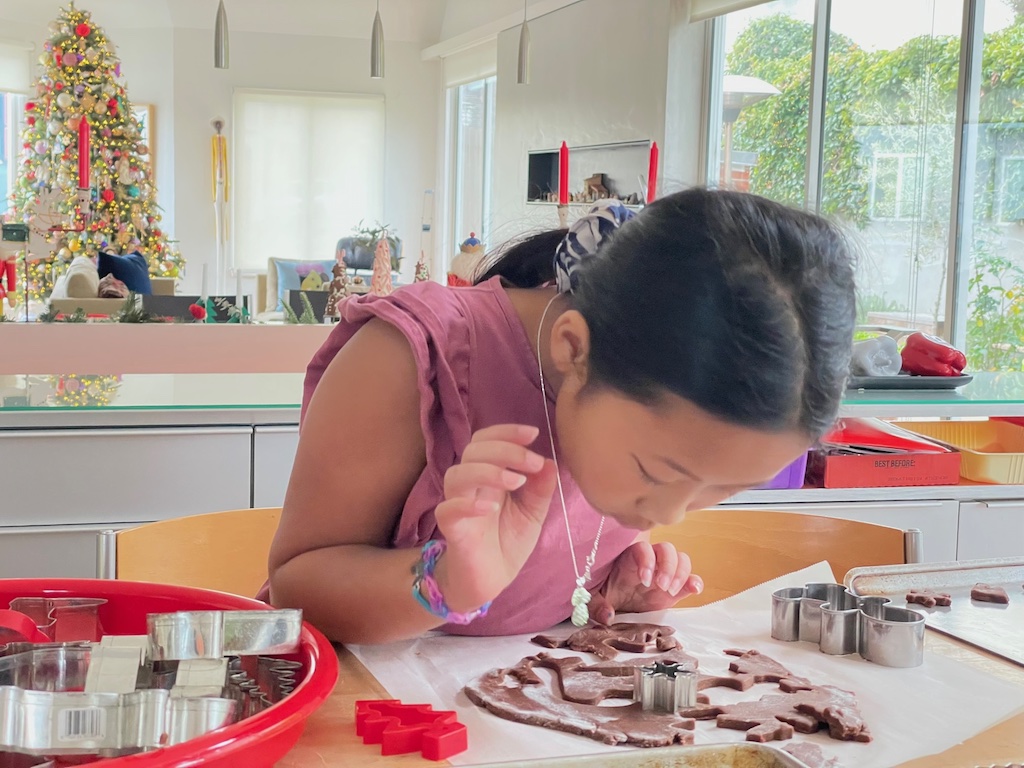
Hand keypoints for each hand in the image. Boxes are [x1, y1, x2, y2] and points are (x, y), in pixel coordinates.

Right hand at [433, 424, 556, 611]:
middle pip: (472, 451)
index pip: (487, 440)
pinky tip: (490, 507)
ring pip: (457, 475)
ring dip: (487, 471)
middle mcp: (470, 486)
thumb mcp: (533, 513)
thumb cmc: (508, 541)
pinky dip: (466, 505)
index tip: (533, 434)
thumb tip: (550, 462)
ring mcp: (458, 506)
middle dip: (505, 450)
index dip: (506, 432)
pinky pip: (448, 510)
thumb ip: (540, 489)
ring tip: (516, 481)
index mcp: (488, 475)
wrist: (492, 580)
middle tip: (532, 462)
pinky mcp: (452, 530)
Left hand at [588, 541, 703, 624]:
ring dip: (681, 574)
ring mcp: (665, 572)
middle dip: (667, 566)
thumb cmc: (605, 593)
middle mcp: (651, 561)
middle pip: (667, 549)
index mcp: (630, 559)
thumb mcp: (595, 598)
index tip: (645, 580)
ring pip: (681, 560)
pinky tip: (694, 590)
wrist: (617, 602)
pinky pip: (690, 578)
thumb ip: (597, 606)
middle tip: (662, 586)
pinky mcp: (676, 587)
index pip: (643, 549)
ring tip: (672, 591)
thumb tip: (607, 616)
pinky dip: (695, 582)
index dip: (647, 560)